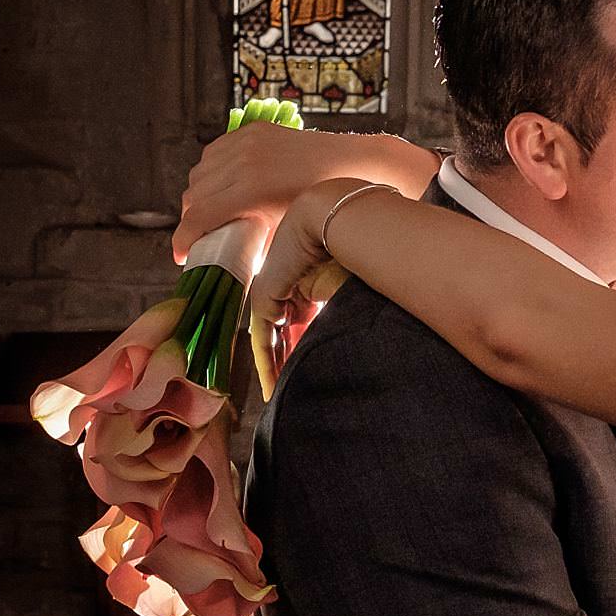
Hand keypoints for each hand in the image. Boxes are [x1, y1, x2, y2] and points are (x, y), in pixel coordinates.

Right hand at [172, 122, 337, 264]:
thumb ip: (254, 246)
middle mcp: (242, 162)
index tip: (181, 255)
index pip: (199, 217)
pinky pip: (214, 152)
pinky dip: (211, 170)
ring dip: (198, 194)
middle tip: (199, 234)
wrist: (346, 164)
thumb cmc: (321, 204)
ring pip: (199, 172)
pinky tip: (222, 184)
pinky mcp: (251, 130)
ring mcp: (245, 142)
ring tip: (210, 210)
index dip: (183, 239)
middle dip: (190, 219)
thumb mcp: (284, 232)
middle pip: (193, 194)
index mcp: (251, 191)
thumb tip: (231, 265)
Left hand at [249, 178, 378, 382]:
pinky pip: (262, 337)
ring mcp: (274, 292)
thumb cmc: (353, 246)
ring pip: (271, 339)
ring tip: (281, 395)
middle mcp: (288, 289)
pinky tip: (273, 384)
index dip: (301, 351)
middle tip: (289, 394)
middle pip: (283, 335)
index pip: (300, 325)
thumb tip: (348, 341)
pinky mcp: (265, 296)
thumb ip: (339, 308)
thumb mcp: (346, 287)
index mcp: (307, 285)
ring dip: (276, 369)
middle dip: (287, 364)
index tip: (307, 374)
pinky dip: (267, 361)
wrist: (335, 219)